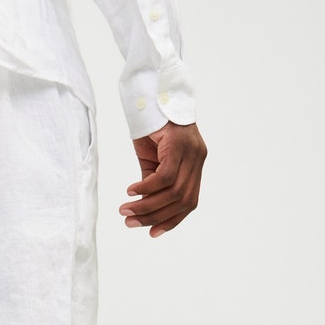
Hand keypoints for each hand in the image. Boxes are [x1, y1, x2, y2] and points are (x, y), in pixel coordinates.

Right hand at [118, 121, 206, 238]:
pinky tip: (131, 192)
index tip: (151, 232)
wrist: (153, 92)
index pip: (189, 202)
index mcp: (194, 165)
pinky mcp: (179, 145)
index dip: (172, 221)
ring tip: (126, 210)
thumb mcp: (152, 158)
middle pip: (182, 201)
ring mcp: (192, 152)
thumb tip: (144, 205)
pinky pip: (164, 176)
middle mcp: (198, 159)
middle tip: (130, 222)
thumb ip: (152, 180)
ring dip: (147, 205)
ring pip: (173, 192)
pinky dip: (146, 188)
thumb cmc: (152, 124)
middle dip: (155, 216)